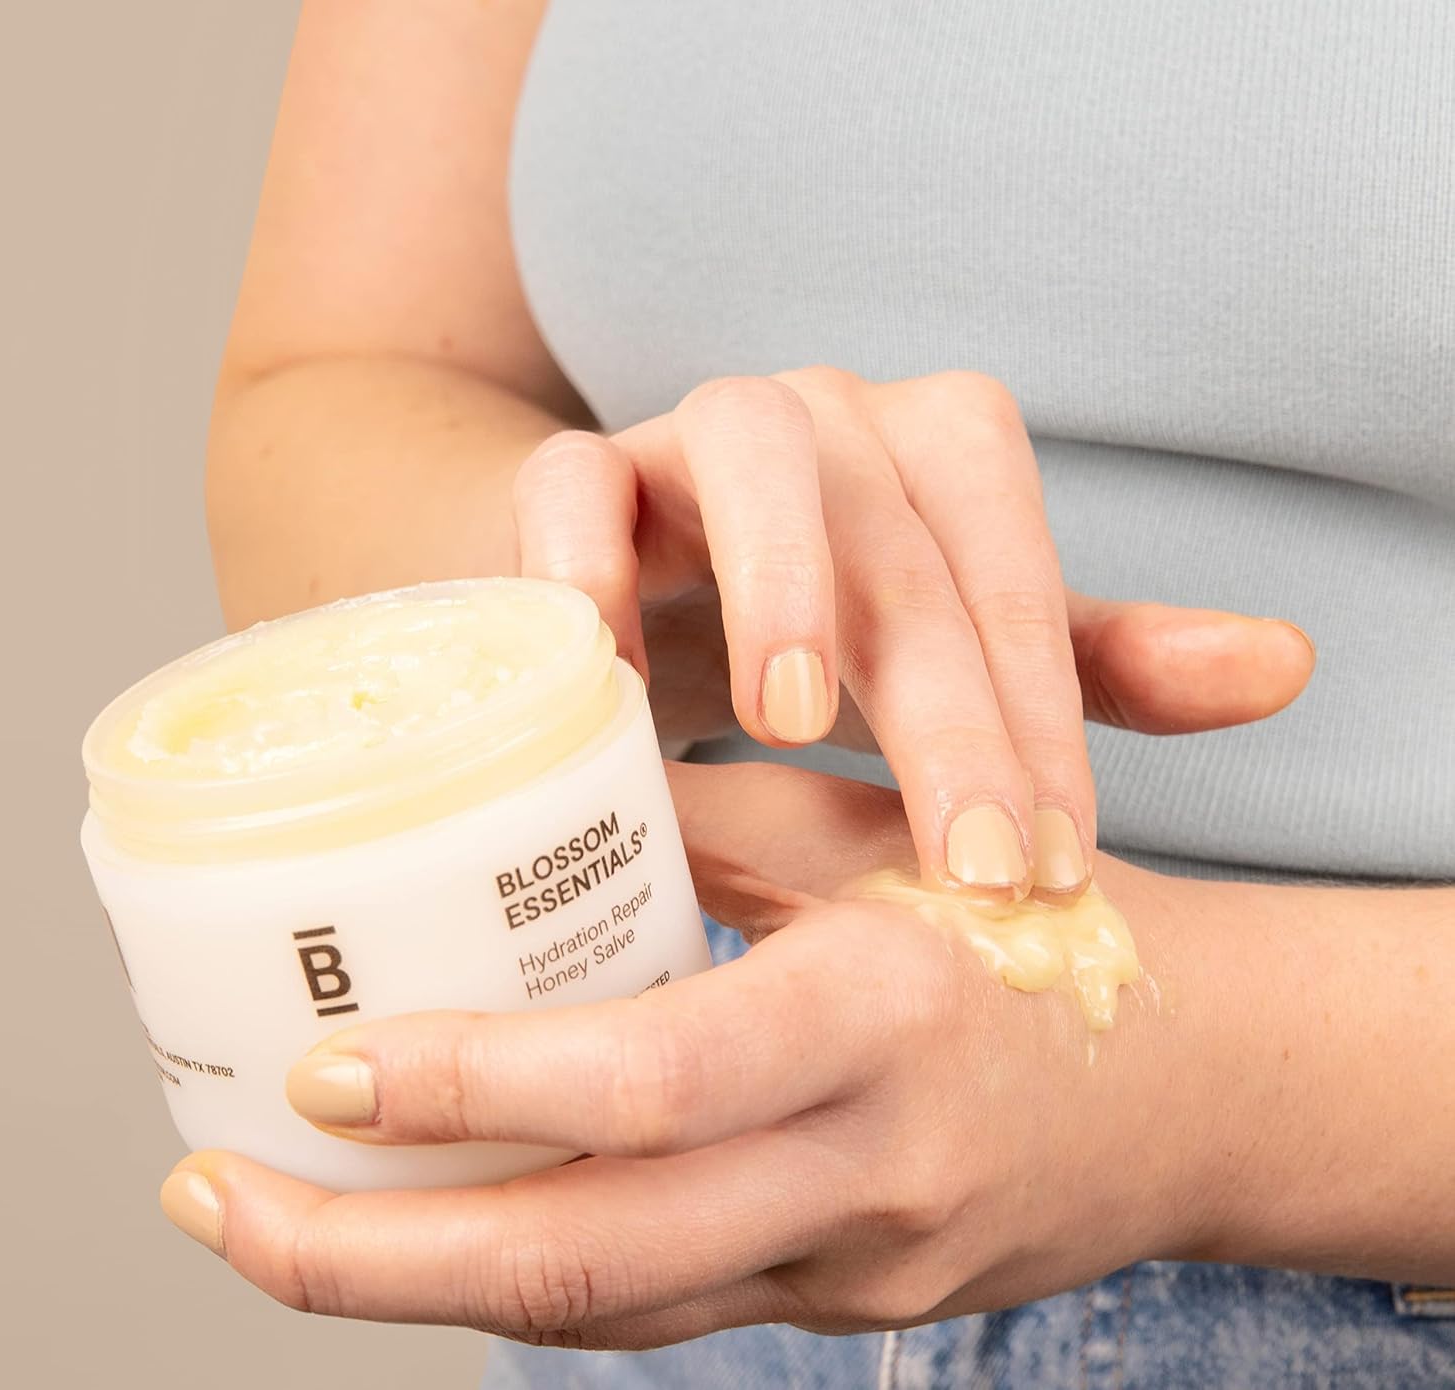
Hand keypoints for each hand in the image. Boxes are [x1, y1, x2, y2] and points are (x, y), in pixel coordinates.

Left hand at [158, 764, 1212, 1346]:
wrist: (1199, 1081)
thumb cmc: (1032, 922)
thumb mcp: (877, 840)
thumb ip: (709, 832)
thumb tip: (532, 813)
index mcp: (882, 1011)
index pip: (653, 1078)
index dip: (474, 1086)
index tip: (323, 1062)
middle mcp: (867, 1167)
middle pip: (589, 1259)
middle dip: (371, 1256)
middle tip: (211, 1195)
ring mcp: (858, 1265)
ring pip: (603, 1311)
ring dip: (418, 1287)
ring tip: (272, 1226)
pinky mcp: (847, 1306)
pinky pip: (655, 1312)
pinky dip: (526, 1281)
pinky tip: (429, 1236)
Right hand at [514, 368, 1313, 899]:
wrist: (643, 589)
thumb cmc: (816, 636)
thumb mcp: (954, 659)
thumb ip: (1094, 665)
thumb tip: (1285, 670)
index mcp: (939, 456)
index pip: (1018, 575)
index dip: (1045, 718)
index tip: (1049, 871)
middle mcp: (833, 420)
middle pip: (904, 534)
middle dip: (942, 698)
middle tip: (964, 855)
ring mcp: (700, 432)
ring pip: (753, 452)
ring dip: (782, 577)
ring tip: (788, 719)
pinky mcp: (581, 468)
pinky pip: (573, 480)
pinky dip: (586, 555)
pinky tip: (610, 669)